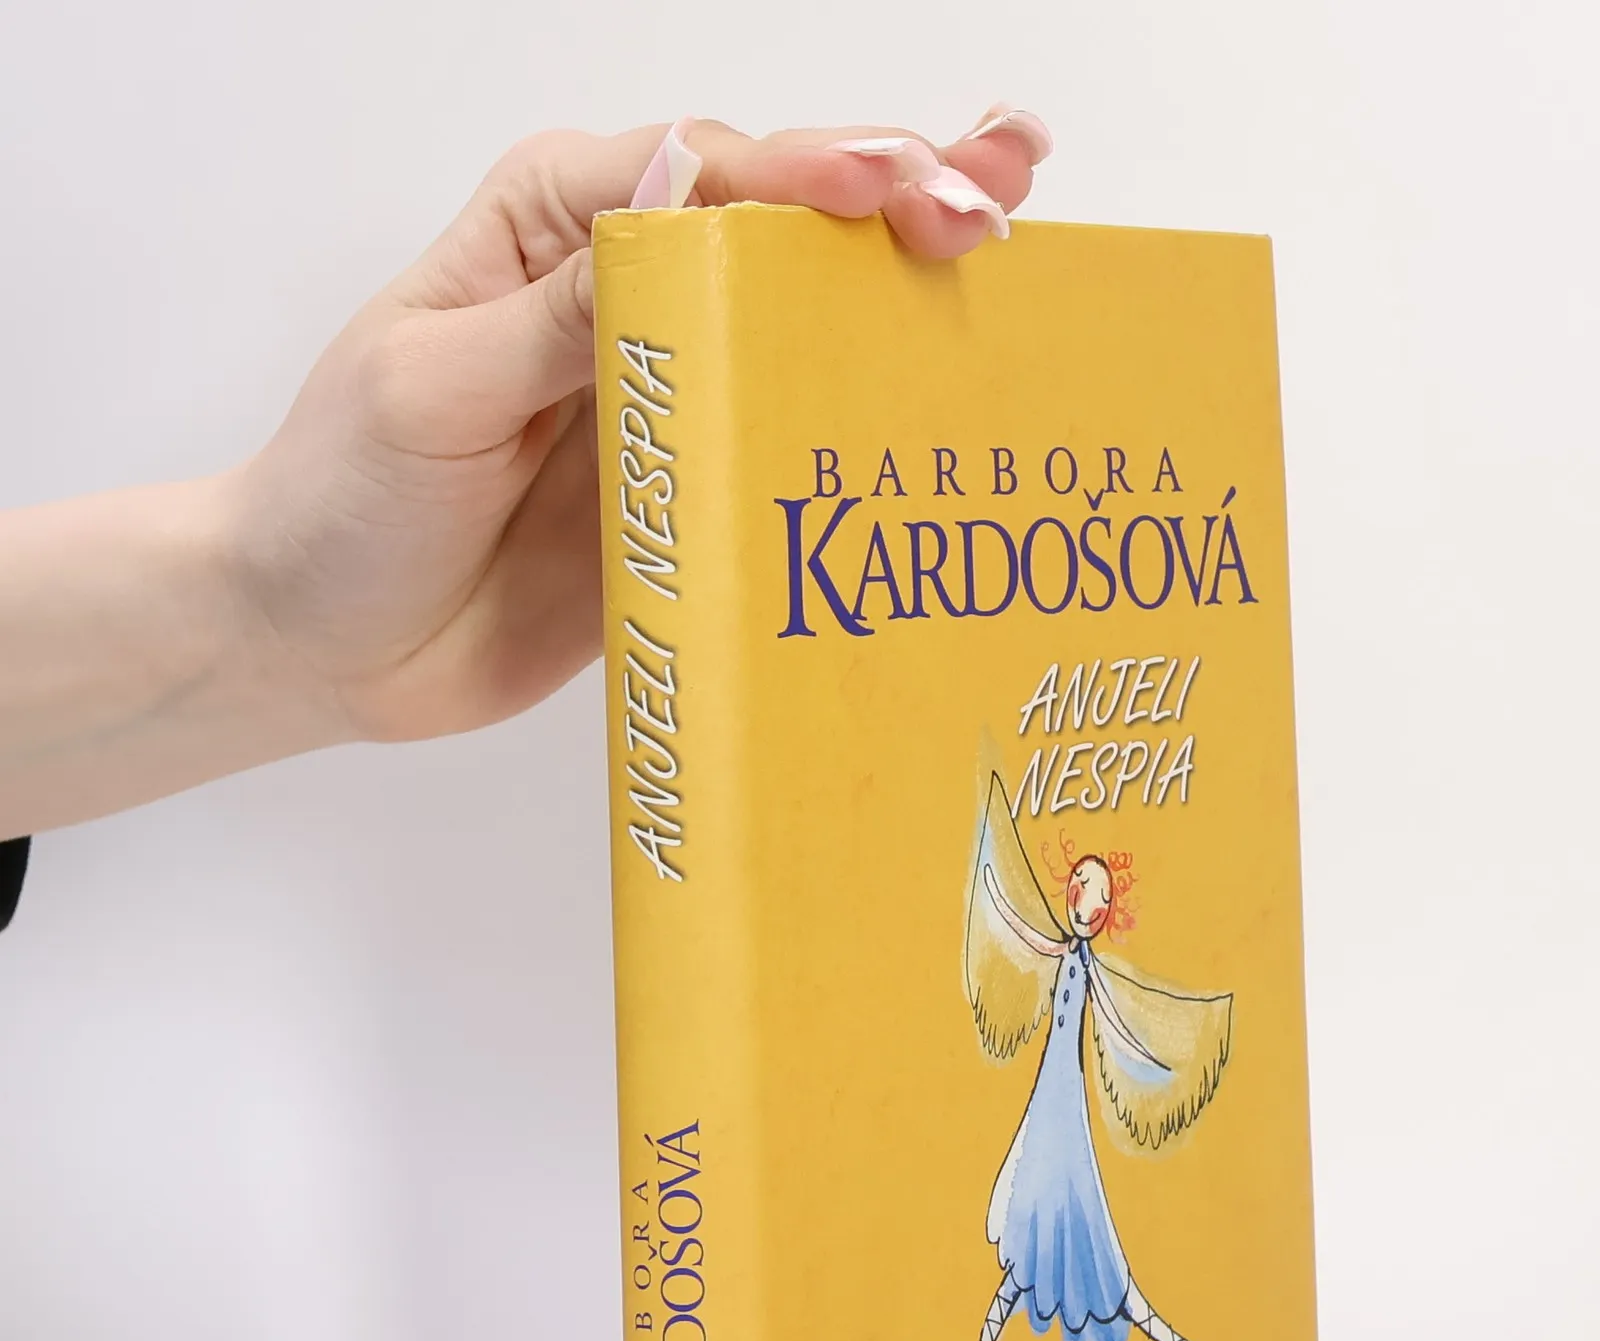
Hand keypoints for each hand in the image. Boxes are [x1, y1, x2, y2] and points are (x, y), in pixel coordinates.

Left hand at [231, 114, 1047, 744]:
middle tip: (1006, 192)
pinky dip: (878, 438)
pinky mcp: (700, 498)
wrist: (322, 645)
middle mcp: (638, 297)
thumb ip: (560, 304)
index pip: (713, 174)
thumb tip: (683, 180)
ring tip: (1015, 260)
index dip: (819, 174)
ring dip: (915, 300)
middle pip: (792, 231)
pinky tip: (954, 419)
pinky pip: (799, 460)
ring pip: (816, 333)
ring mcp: (681, 400)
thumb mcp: (433, 385)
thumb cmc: (345, 496)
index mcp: (565, 228)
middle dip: (906, 198)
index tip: (904, 189)